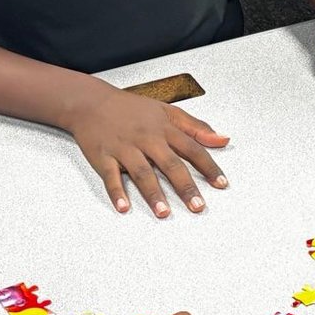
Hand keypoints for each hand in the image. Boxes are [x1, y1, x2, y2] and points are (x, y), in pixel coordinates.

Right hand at [68, 85, 229, 218]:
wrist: (91, 102)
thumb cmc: (130, 108)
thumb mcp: (167, 111)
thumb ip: (196, 127)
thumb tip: (223, 139)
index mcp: (164, 128)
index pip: (192, 149)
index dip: (208, 167)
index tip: (221, 184)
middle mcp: (146, 138)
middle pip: (170, 164)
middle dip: (185, 186)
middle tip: (197, 206)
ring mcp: (124, 148)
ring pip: (142, 172)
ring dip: (153, 194)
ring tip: (164, 212)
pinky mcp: (103, 157)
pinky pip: (110, 177)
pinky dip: (116, 192)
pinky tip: (123, 207)